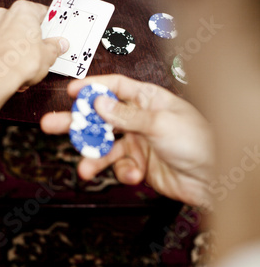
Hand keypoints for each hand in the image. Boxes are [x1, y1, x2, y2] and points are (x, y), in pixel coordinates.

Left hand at [0, 0, 68, 90]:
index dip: (50, 25)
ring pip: (6, 35)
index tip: (54, 34)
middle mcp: (3, 15)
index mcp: (23, 11)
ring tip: (22, 64)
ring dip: (14, 46)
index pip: (41, 12)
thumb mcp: (48, 56)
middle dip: (30, 37)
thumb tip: (59, 45)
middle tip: (40, 51)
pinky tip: (7, 67)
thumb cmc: (20, 63)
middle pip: (22, 24)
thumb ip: (55, 47)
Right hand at [41, 75, 213, 206]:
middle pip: (102, 118)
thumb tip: (99, 101)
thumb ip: (126, 115)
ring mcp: (139, 143)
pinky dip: (123, 173)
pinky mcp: (141, 165)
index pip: (114, 87)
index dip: (92, 88)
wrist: (214, 178)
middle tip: (51, 125)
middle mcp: (140, 120)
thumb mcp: (160, 123)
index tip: (71, 92)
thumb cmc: (199, 141)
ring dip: (95, 159)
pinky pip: (120, 168)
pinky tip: (133, 175)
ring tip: (85, 169)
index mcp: (148, 100)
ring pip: (106, 148)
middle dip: (77, 123)